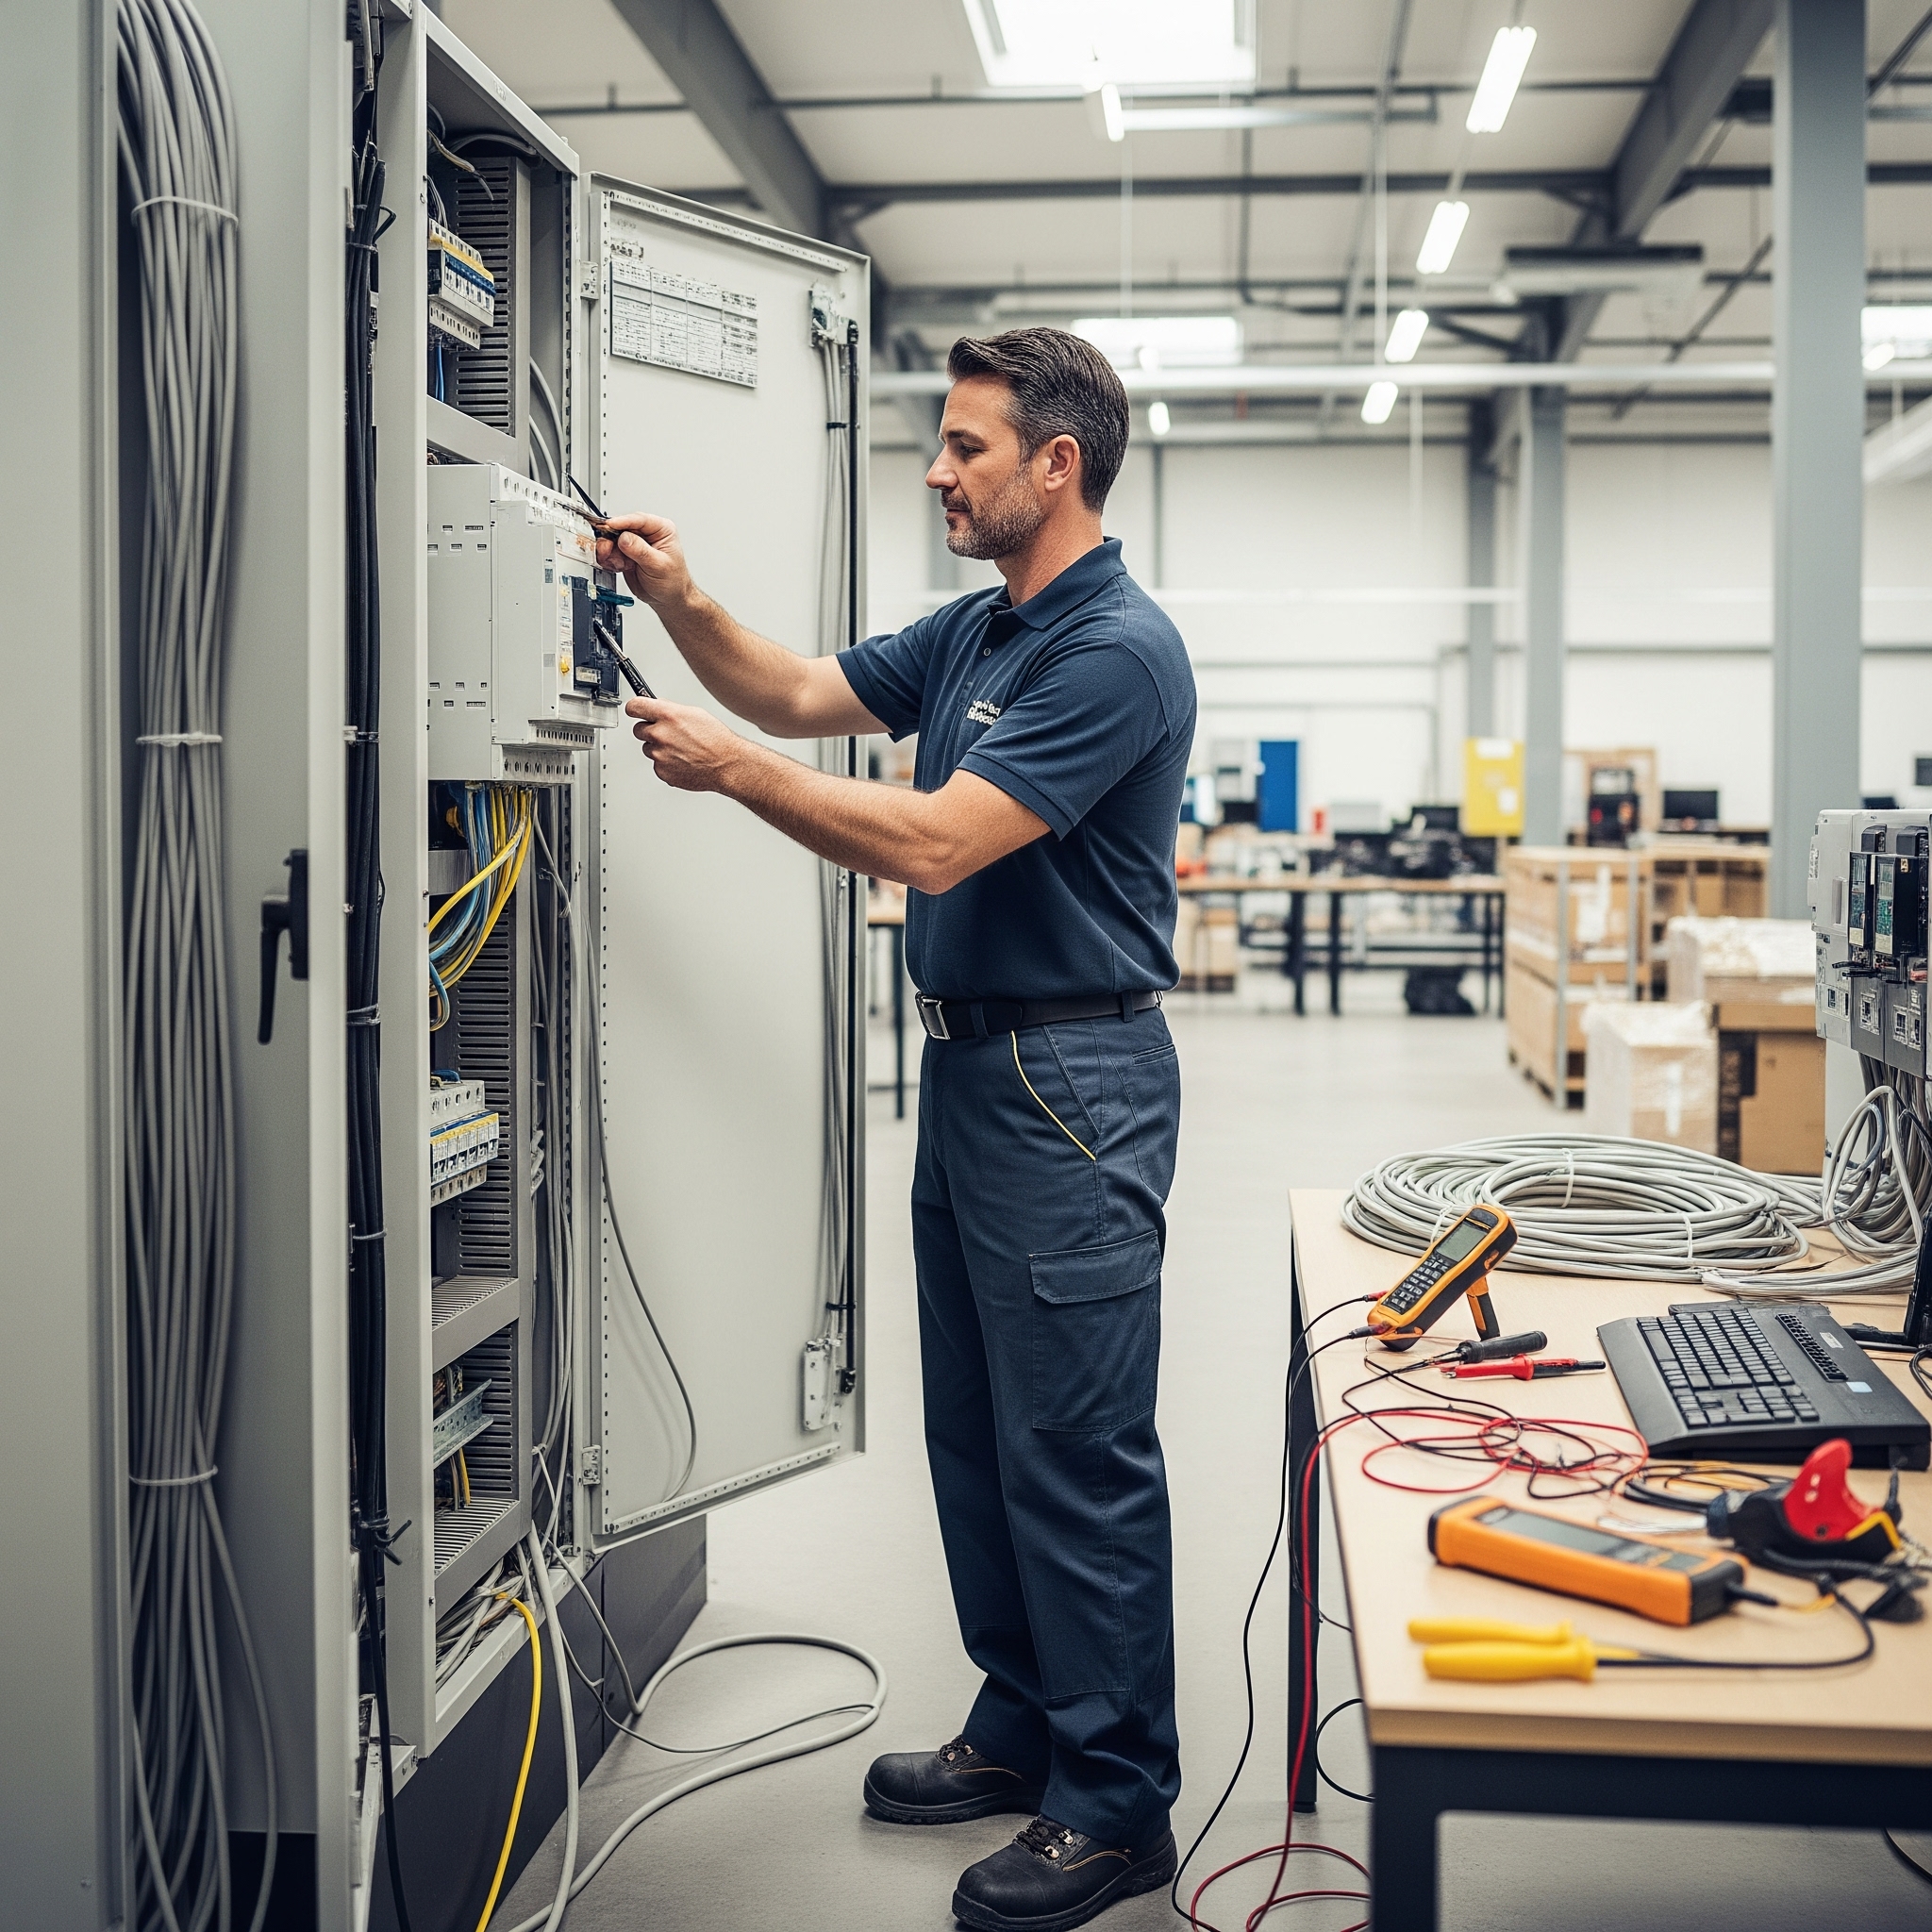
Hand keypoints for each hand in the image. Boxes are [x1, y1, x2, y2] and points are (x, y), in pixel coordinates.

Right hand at [595, 511, 694, 613]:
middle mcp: (647, 534)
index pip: (639, 520)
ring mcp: (635, 544)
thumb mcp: (658, 565)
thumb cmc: (673, 581)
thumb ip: (640, 550)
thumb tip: (624, 538)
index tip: (610, 525)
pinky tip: (618, 567)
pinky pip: (611, 552)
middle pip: (622, 528)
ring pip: (613, 540)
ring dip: (610, 552)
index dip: (623, 521)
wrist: (669, 598)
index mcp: (662, 530)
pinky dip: (610, 560)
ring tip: (617, 564)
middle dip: (612, 539)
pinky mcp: (626, 555)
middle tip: (606, 549)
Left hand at [626, 695, 746, 793]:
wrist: (727, 765)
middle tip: (666, 734)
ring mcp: (659, 755)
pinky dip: (666, 763)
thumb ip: (670, 709)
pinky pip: (657, 765)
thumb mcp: (695, 713)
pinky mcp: (662, 772)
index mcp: (668, 715)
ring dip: (659, 748)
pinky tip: (682, 760)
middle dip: (649, 730)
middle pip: (638, 730)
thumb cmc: (716, 740)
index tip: (636, 710)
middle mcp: (660, 734)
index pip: (634, 707)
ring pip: (648, 748)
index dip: (635, 709)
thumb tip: (658, 707)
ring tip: (681, 749)